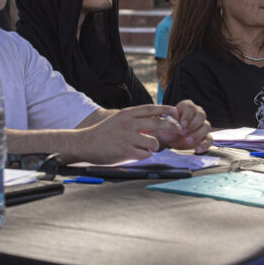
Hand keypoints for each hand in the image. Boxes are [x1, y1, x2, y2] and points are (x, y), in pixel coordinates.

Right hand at [77, 104, 211, 164]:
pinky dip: (145, 155)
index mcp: (127, 114)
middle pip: (158, 123)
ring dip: (154, 146)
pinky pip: (146, 154)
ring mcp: (128, 138)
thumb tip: (153, 120)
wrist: (85, 143)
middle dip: (172, 127)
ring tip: (147, 147)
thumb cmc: (102, 133)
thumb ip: (133, 119)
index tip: (176, 110)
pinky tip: (138, 154)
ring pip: (154, 142)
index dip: (165, 109)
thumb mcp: (117, 120)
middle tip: (178, 131)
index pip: (151, 109)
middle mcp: (129, 124)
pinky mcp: (126, 151)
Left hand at [149, 100, 211, 153]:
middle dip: (192, 125)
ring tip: (188, 141)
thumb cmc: (167, 128)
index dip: (187, 116)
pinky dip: (205, 145)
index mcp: (186, 107)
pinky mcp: (205, 136)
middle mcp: (196, 113)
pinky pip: (210, 139)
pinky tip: (197, 149)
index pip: (190, 108)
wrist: (170, 139)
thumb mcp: (164, 123)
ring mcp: (202, 125)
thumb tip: (175, 115)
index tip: (182, 124)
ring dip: (198, 134)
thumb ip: (169, 119)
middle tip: (183, 133)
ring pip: (207, 126)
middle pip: (201, 115)